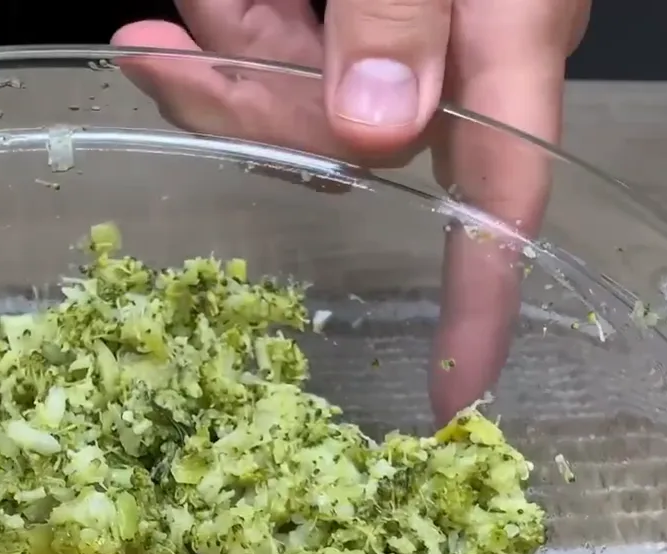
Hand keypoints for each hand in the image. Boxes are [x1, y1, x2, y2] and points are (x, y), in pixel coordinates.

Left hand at [113, 0, 589, 419]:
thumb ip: (403, 10)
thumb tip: (377, 127)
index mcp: (508, 34)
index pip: (504, 198)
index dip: (479, 307)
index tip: (451, 400)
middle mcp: (462, 50)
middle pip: (350, 142)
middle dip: (246, 113)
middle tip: (160, 61)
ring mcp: (410, 28)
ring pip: (299, 93)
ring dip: (223, 60)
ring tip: (158, 26)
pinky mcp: (364, 3)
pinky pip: (285, 42)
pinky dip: (228, 26)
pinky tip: (165, 23)